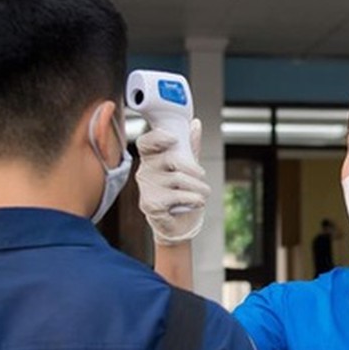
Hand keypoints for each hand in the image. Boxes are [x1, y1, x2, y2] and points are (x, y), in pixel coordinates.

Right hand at [136, 118, 208, 243]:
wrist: (178, 225)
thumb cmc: (181, 194)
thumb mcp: (187, 168)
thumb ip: (190, 148)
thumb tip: (195, 124)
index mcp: (151, 159)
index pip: (146, 143)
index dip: (157, 138)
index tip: (173, 139)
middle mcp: (144, 172)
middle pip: (170, 160)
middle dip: (192, 168)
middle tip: (202, 175)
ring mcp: (146, 188)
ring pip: (178, 179)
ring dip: (198, 186)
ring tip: (203, 192)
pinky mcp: (151, 204)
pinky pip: (178, 195)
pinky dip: (194, 199)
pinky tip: (197, 202)